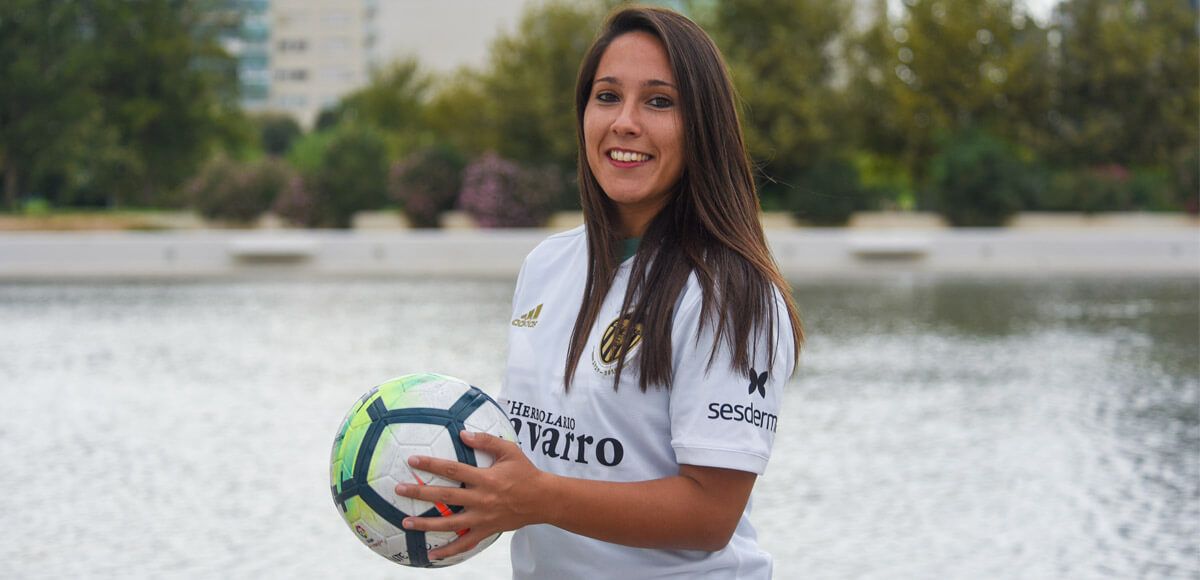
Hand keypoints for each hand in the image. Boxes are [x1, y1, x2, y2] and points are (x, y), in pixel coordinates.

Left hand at [394, 430, 548, 559]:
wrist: (543, 499)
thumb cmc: (525, 472)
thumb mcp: (509, 451)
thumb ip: (486, 440)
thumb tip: (462, 433)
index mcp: (485, 478)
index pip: (452, 470)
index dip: (431, 464)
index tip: (412, 461)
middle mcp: (481, 499)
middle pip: (445, 496)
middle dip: (420, 493)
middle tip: (398, 490)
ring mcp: (483, 517)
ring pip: (450, 523)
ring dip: (426, 524)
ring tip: (405, 523)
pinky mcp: (486, 530)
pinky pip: (465, 543)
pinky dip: (448, 551)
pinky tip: (432, 555)